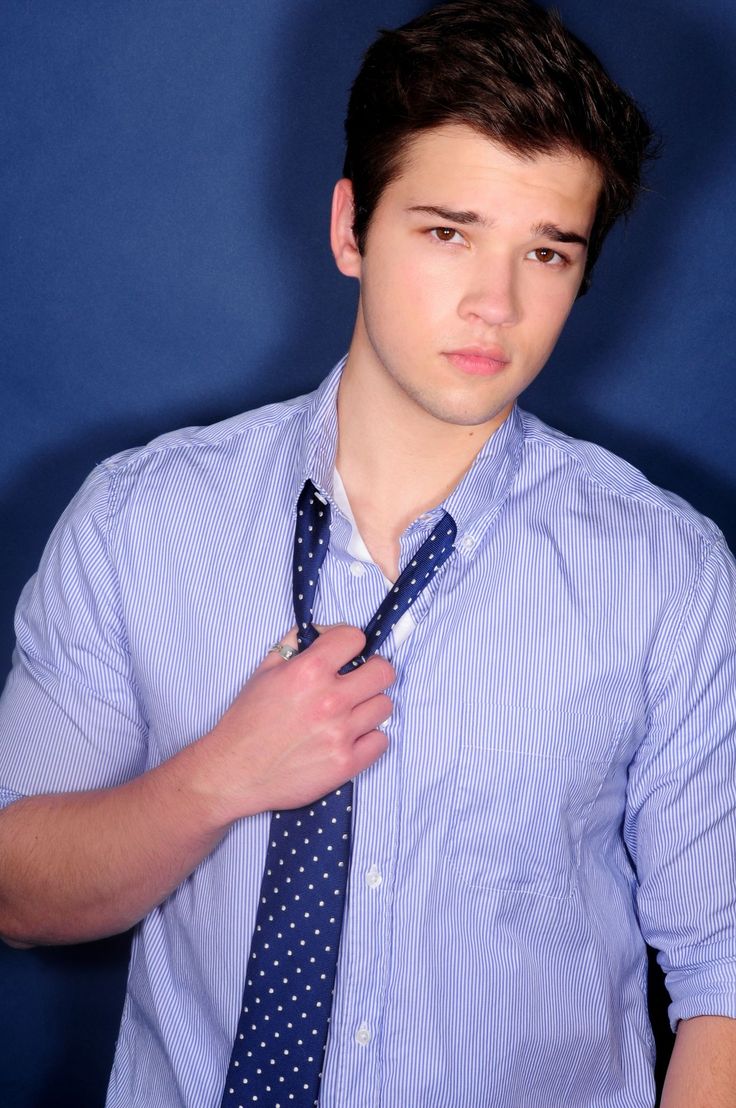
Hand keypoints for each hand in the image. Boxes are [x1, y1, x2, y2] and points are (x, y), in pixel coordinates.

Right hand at [201, 625, 393, 822]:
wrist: (233, 772)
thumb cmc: (246, 721)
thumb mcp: (264, 670)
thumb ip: (296, 643)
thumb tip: (326, 632)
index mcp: (308, 670)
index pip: (356, 638)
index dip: (350, 644)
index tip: (345, 655)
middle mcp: (329, 699)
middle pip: (384, 672)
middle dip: (371, 672)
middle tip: (357, 682)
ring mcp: (340, 733)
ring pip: (384, 705)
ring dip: (369, 706)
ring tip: (348, 713)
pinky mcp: (346, 763)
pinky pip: (381, 740)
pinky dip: (368, 738)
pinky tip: (348, 737)